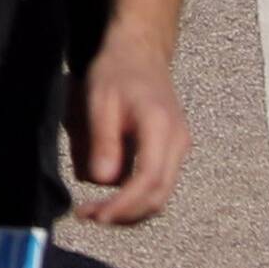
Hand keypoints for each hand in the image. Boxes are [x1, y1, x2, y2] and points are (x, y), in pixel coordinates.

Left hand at [66, 28, 188, 223]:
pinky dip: (135, 197)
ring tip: (95, 210)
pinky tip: (110, 196)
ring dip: (129, 210)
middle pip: (158, 196)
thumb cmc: (117, 70)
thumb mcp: (100, 100)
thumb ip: (103, 140)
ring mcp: (179, 148)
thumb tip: (102, 181)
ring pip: (160, 195)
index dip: (124, 205)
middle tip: (89, 216)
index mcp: (161, 127)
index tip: (96, 215)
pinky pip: (157, 184)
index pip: (148, 180)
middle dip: (124, 214)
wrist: (141, 51)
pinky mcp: (172, 151)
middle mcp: (178, 142)